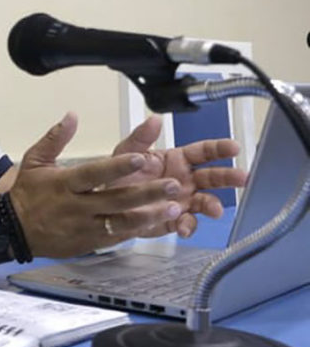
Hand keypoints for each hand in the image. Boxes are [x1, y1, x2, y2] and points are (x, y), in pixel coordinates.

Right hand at [9, 112, 184, 257]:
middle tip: (173, 185)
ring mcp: (84, 227)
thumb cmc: (27, 193)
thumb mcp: (34, 160)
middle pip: (116, 199)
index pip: (94, 174)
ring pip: (122, 222)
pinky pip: (117, 237)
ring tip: (175, 209)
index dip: (118, 168)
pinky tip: (158, 224)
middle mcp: (76, 207)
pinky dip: (138, 231)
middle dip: (147, 193)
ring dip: (150, 215)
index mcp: (64, 184)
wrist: (14, 230)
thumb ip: (55, 138)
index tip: (140, 158)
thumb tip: (72, 115)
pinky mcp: (90, 243)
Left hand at [110, 115, 247, 237]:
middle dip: (229, 177)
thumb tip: (154, 119)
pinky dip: (188, 226)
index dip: (219, 148)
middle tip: (241, 177)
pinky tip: (184, 226)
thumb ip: (141, 137)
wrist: (106, 203)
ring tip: (214, 209)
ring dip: (213, 205)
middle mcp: (184, 180)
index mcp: (176, 160)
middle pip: (213, 176)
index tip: (233, 147)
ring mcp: (182, 201)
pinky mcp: (173, 219)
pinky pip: (187, 223)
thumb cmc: (119, 175)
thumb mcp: (127, 152)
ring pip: (206, 202)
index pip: (203, 151)